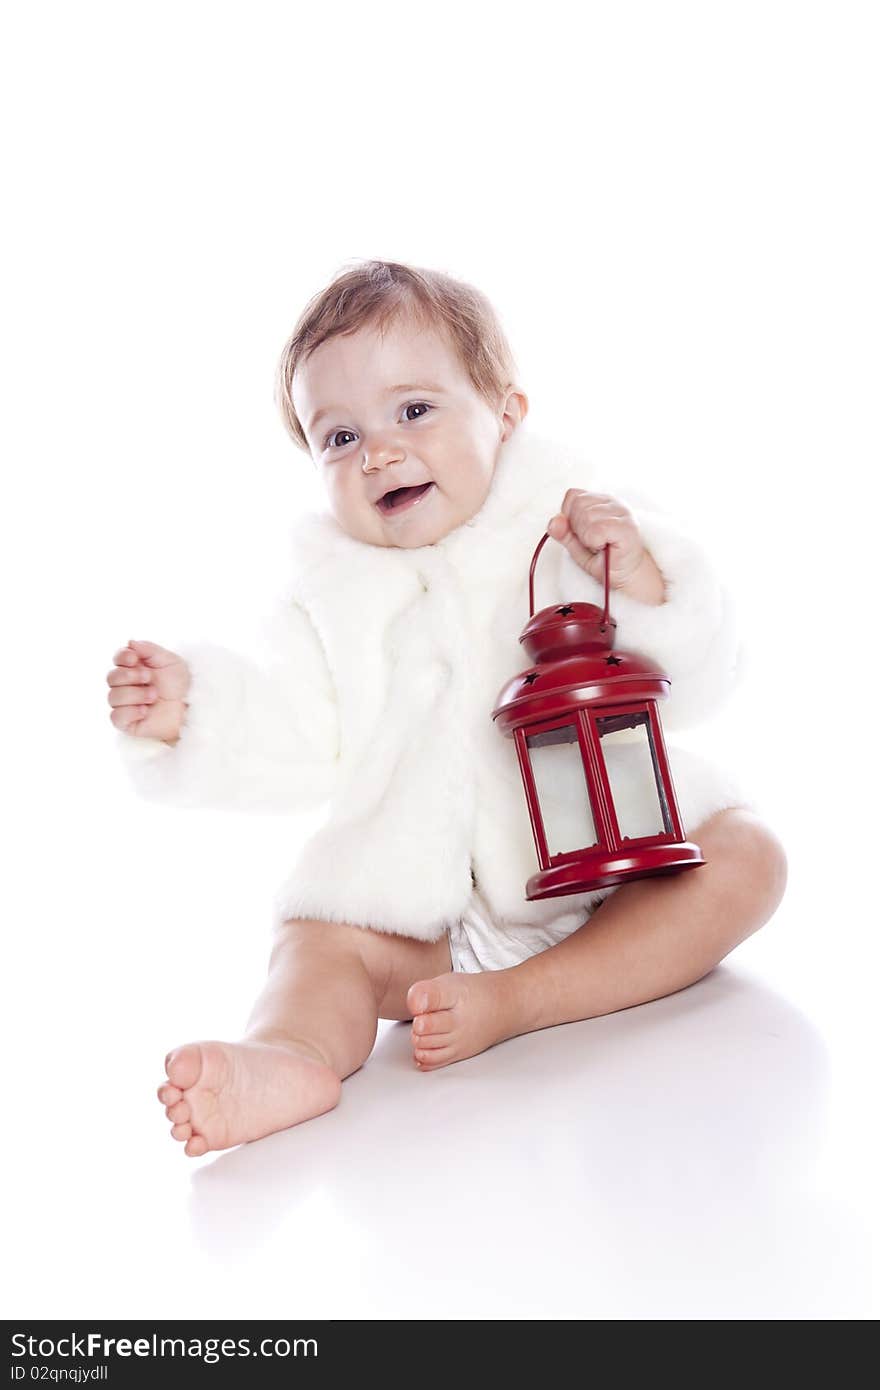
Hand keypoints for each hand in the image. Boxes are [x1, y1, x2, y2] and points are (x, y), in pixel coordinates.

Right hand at [107, 639, 191, 743]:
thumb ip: (150, 650)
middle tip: (149, 678)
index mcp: (134, 668)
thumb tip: (129, 642)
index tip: (134, 659)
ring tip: (154, 696)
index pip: (117, 659)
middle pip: (111, 677)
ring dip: (135, 694)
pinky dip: (130, 712)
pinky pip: (116, 717)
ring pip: (113, 697)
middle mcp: (126, 685)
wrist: (190, 710)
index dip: (121, 657)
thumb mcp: (170, 661)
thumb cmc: (180, 686)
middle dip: (129, 676)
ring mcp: (125, 704)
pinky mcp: (126, 722)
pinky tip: (145, 711)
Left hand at [546, 490, 664, 602]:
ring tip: (601, 545)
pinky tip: (605, 546)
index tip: (582, 534)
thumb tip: (554, 521)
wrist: (628, 577)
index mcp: (601, 501)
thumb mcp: (576, 546)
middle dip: (578, 529)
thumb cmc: (606, 560)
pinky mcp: (627, 526)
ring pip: (586, 516)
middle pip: (578, 505)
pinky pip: (596, 529)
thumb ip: (563, 533)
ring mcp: (622, 511)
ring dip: (587, 538)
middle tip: (593, 542)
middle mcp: (613, 501)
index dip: (569, 517)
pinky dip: (595, 542)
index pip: (572, 496)